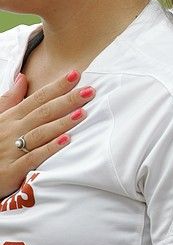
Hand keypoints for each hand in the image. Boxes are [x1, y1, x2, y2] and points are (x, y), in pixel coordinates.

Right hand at [0, 71, 94, 198]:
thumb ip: (10, 99)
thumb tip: (22, 77)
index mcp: (10, 118)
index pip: (37, 98)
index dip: (57, 86)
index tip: (76, 74)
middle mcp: (12, 131)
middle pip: (43, 112)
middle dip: (67, 100)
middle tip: (89, 91)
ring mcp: (12, 150)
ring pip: (40, 133)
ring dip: (62, 122)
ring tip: (82, 113)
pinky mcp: (12, 170)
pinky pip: (33, 157)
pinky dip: (49, 148)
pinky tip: (66, 141)